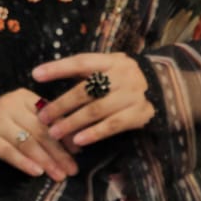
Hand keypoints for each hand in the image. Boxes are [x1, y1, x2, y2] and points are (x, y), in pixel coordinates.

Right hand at [0, 90, 78, 180]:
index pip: (50, 117)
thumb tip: (74, 145)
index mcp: (24, 97)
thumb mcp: (20, 115)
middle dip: (59, 152)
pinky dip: (24, 162)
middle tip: (73, 169)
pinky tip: (37, 172)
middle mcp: (10, 105)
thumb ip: (43, 124)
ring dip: (46, 161)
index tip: (80, 152)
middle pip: (40, 131)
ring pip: (27, 142)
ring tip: (59, 175)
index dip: (66, 135)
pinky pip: (8, 152)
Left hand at [32, 52, 153, 146]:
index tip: (36, 75)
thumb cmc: (123, 81)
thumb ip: (82, 74)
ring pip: (97, 110)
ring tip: (54, 133)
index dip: (58, 68)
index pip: (81, 62)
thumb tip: (41, 76)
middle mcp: (123, 74)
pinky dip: (94, 133)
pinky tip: (78, 140)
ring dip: (73, 122)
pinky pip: (113, 125)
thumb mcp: (107, 69)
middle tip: (43, 117)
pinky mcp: (140, 113)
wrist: (165, 90)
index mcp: (112, 60)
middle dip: (61, 105)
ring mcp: (133, 94)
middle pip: (86, 90)